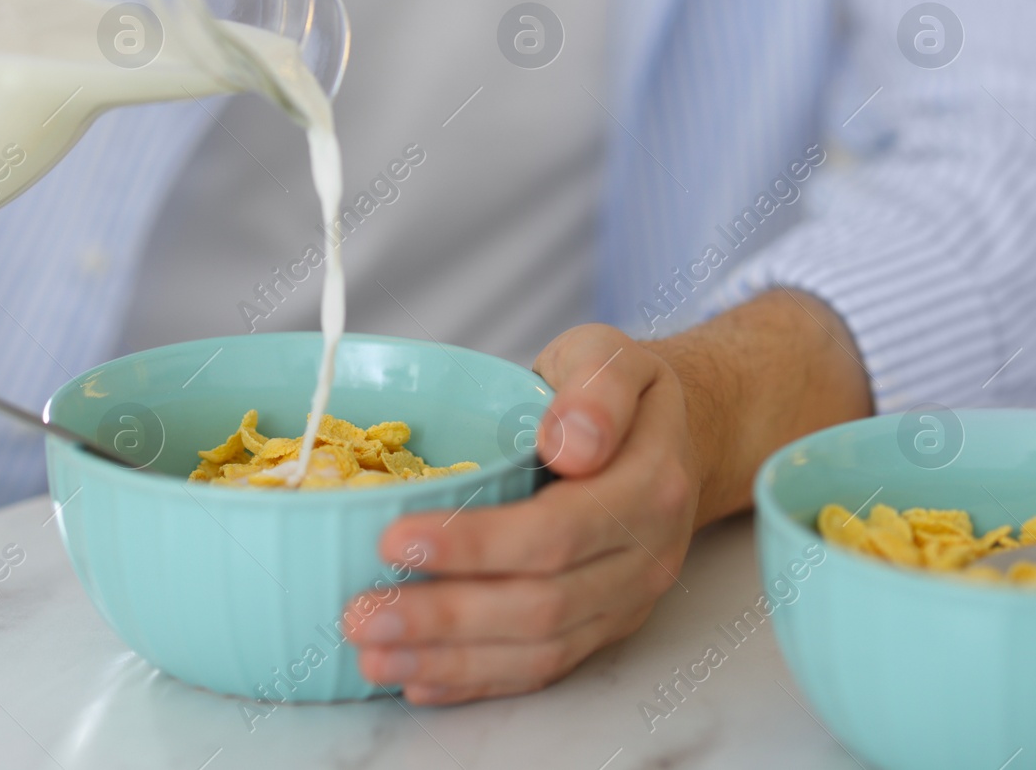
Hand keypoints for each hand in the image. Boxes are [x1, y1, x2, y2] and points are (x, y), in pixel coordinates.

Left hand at [343, 290, 871, 704]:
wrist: (672, 436)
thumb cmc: (621, 392)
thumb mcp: (613, 356)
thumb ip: (599, 388)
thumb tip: (571, 441)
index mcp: (649, 487)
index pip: (556, 531)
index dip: (474, 545)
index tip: (396, 539)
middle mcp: (645, 556)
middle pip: (541, 605)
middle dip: (445, 616)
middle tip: (363, 614)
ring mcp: (626, 600)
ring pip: (538, 650)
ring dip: (450, 660)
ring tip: (374, 656)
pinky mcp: (603, 627)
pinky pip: (542, 668)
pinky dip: (476, 679)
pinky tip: (418, 678)